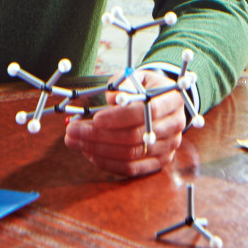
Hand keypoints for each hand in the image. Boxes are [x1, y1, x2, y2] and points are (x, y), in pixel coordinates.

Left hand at [64, 69, 185, 176]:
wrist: (163, 103)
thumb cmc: (146, 89)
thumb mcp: (136, 78)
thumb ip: (123, 85)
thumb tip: (111, 99)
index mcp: (172, 101)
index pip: (146, 112)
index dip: (119, 117)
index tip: (95, 118)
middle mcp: (174, 126)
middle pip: (135, 136)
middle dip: (99, 135)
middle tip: (73, 130)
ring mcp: (168, 147)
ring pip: (130, 155)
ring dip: (98, 150)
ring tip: (75, 141)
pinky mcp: (159, 162)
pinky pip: (131, 169)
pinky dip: (108, 163)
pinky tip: (89, 153)